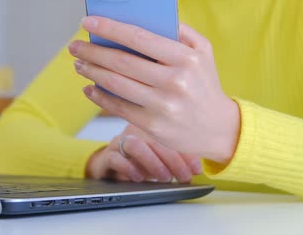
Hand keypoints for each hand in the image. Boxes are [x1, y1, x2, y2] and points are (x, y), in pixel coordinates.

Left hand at [70, 16, 239, 164]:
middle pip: (122, 62)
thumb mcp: (203, 51)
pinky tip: (90, 87)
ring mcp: (163, 106)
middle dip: (92, 52)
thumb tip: (146, 13)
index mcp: (186, 58)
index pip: (139, 37)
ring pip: (116, 84)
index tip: (88, 22)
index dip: (110, 28)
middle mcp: (175, 81)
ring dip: (92, 72)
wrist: (218, 128)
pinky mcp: (153, 125)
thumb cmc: (205, 84)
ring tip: (79, 64)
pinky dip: (99, 96)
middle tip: (76, 46)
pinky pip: (118, 107)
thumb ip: (179, 30)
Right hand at [86, 124, 202, 182]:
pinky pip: (115, 158)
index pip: (171, 134)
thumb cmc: (140, 161)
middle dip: (174, 160)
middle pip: (155, 138)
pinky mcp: (106, 156)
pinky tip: (140, 178)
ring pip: (135, 145)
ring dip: (153, 163)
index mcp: (151, 125)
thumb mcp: (161, 158)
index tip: (197, 169)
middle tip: (184, 177)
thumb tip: (196, 169)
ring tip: (164, 178)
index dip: (187, 152)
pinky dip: (129, 168)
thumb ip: (178, 158)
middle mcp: (135, 130)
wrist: (110, 166)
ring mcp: (119, 142)